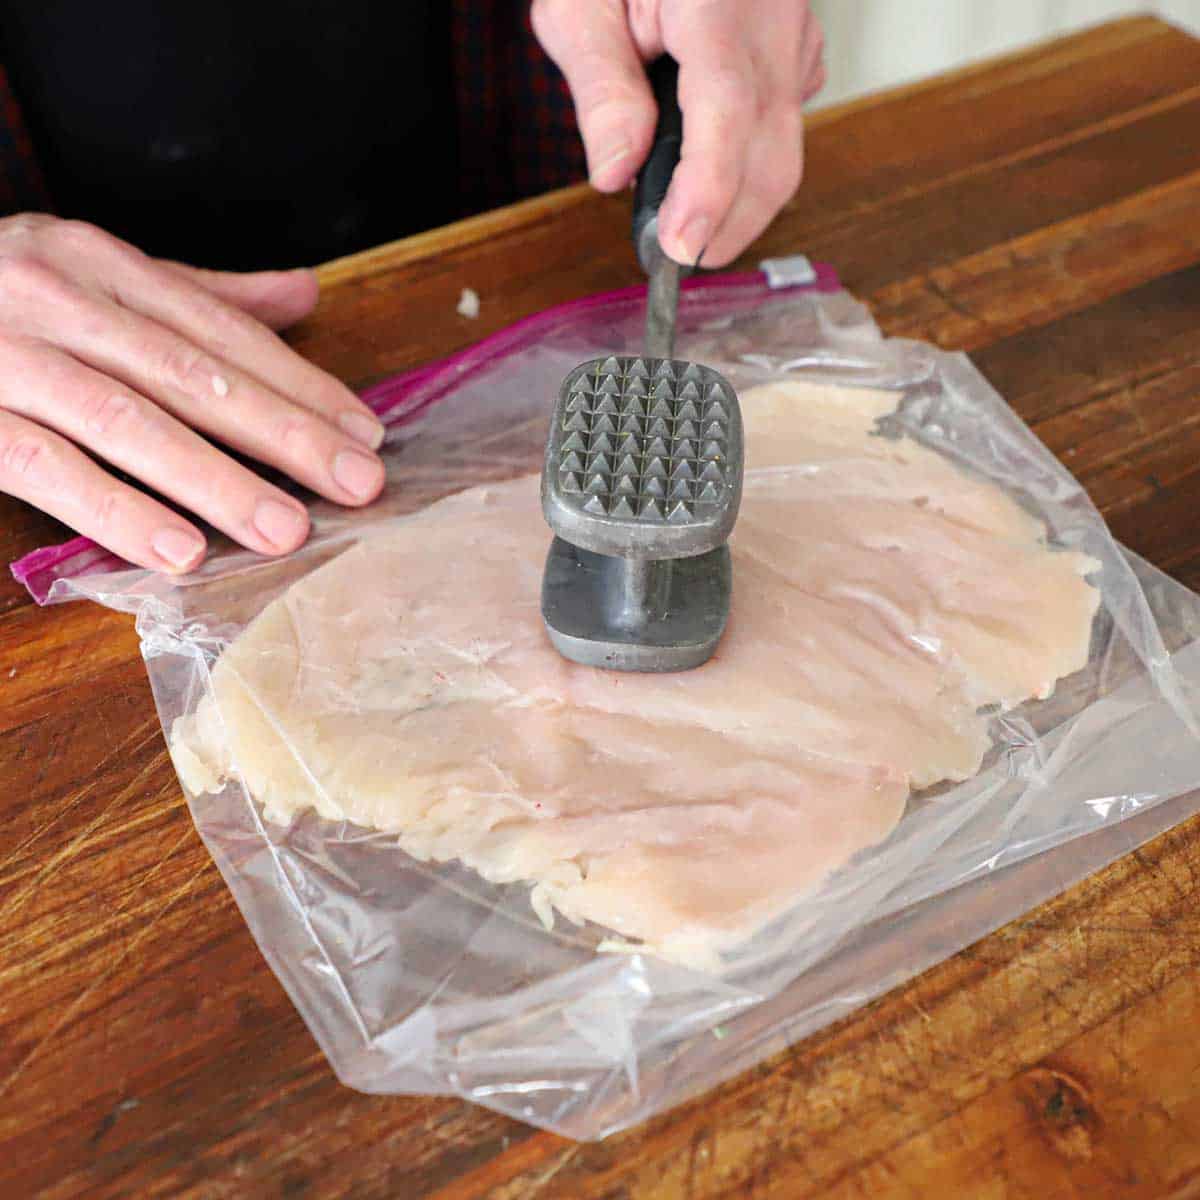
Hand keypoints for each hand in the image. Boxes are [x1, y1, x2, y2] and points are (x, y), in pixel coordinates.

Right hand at [0, 214, 385, 573]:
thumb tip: (303, 293)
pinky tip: (178, 548)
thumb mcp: (87, 273)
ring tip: (286, 530)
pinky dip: (112, 507)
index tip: (364, 433)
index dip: (299, 384)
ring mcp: (4, 355)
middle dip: (283, 433)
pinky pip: (44, 465)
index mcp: (94, 261)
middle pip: (192, 374)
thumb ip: (194, 293)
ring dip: (214, 479)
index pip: (220, 331)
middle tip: (358, 484)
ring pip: (128, 420)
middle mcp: (53, 296)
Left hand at [532, 0, 824, 266]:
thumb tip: (615, 172)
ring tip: (682, 221)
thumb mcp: (579, 7)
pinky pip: (787, 129)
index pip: (727, 109)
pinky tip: (709, 167)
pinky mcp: (800, 55)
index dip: (708, 188)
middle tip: (672, 256)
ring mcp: (796, 38)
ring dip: (737, 203)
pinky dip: (750, 166)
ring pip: (785, 150)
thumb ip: (600, 90)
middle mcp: (773, 20)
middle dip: (726, 223)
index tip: (680, 244)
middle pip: (771, 151)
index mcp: (717, 0)